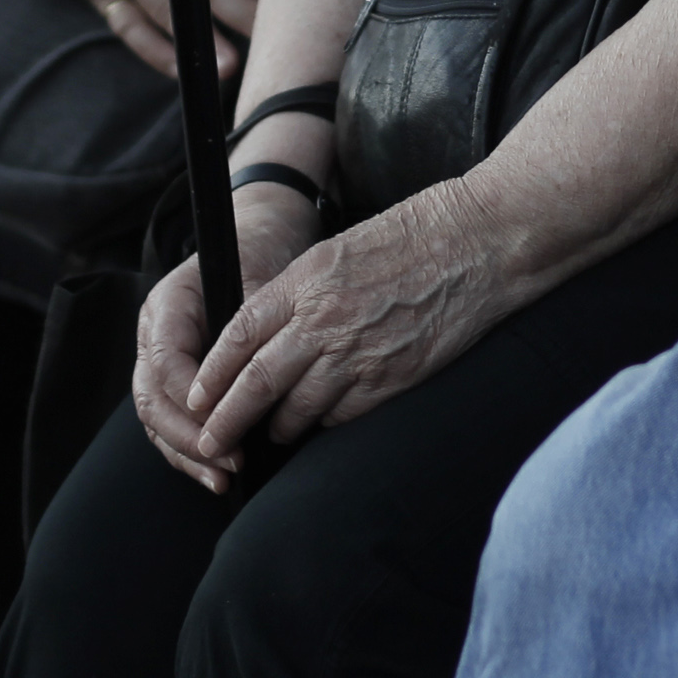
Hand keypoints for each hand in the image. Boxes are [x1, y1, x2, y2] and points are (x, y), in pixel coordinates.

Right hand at [133, 190, 323, 491]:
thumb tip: (260, 379)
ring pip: (155, 417)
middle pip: (152, 396)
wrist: (262, 237)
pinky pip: (170, 422)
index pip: (165, 359)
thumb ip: (253, 328)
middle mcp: (154, 333)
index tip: (222, 423)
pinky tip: (215, 475)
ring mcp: (159, 358)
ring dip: (186, 453)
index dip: (190, 397)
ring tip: (223, 479)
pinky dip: (189, 451)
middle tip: (229, 462)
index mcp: (169, 303)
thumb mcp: (264, 279)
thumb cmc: (264, 253)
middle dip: (187, 436)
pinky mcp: (175, 380)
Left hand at [177, 185, 514, 479]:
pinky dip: (325, 422)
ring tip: (268, 435)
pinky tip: (322, 421)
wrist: (479, 243)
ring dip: (277, 427)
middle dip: (227, 420)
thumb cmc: (414, 235)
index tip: (197, 396)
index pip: (240, 335)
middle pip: (257, 383)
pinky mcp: (392, 379)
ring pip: (298, 409)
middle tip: (211, 441)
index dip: (213, 372)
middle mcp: (325, 321)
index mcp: (307, 282)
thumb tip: (264, 331)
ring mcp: (359, 354)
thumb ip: (301, 292)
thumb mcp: (341, 250)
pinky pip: (342, 414)